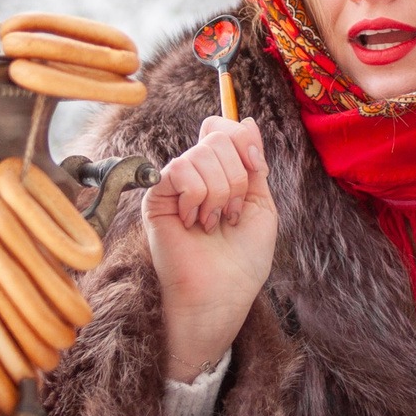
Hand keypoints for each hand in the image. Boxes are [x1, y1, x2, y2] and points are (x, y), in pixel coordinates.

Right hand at [145, 115, 278, 381]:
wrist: (223, 294)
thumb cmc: (242, 259)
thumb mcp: (260, 204)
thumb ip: (253, 162)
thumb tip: (246, 121)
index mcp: (218, 173)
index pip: (223, 128)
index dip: (243, 143)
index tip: (256, 171)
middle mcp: (194, 174)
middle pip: (217, 137)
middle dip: (237, 177)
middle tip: (230, 214)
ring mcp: (174, 185)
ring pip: (201, 154)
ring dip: (219, 193)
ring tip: (213, 223)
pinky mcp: (156, 198)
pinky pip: (179, 170)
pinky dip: (197, 196)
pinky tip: (193, 221)